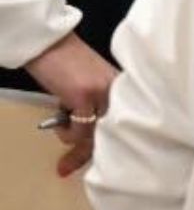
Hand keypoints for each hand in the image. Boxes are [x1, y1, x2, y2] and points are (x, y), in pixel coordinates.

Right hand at [23, 33, 115, 177]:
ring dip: (75, 143)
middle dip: (88, 154)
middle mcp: (119, 89)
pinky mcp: (85, 95)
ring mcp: (103, 92)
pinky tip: (60, 123)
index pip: (127, 122)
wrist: (50, 42)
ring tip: (63, 132)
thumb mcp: (91, 84)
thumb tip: (90, 133)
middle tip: (65, 168)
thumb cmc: (68, 62)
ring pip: (97, 134)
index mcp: (124, 86)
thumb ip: (98, 104)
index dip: (114, 145)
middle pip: (114, 132)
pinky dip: (67, 134)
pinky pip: (80, 130)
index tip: (102, 164)